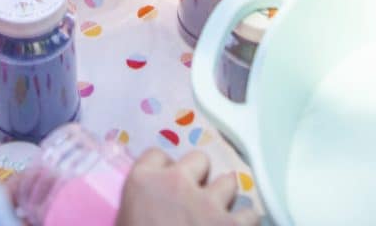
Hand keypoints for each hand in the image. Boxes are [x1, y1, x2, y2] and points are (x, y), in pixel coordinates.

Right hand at [116, 150, 258, 225]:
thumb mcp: (125, 225)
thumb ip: (139, 210)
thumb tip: (153, 213)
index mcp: (143, 183)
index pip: (156, 156)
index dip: (164, 170)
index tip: (167, 183)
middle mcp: (177, 183)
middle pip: (198, 159)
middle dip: (200, 177)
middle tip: (196, 199)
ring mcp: (208, 203)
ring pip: (229, 182)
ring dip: (225, 198)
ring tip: (219, 217)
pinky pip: (250, 213)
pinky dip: (246, 223)